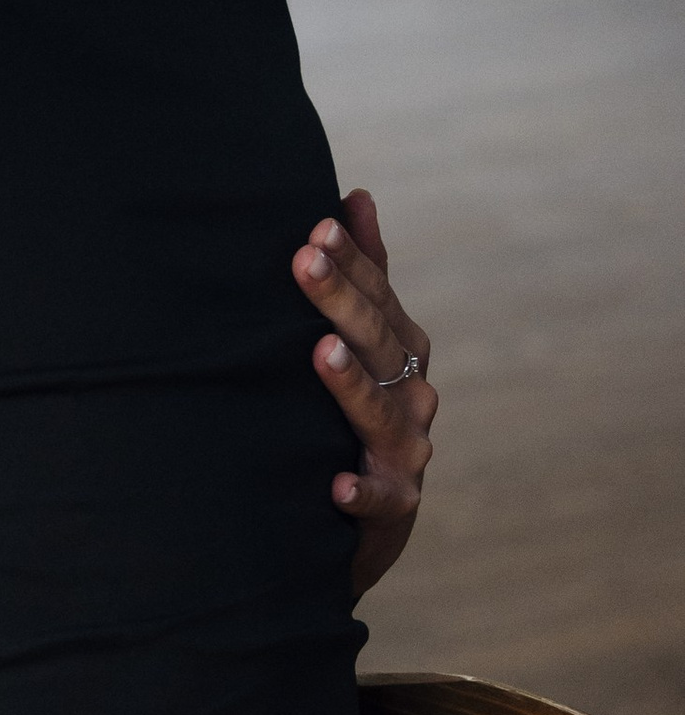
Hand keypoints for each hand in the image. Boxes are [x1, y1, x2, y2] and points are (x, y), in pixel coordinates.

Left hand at [295, 187, 434, 596]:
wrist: (372, 518)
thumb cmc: (358, 414)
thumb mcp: (366, 344)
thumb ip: (368, 275)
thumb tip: (354, 196)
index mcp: (403, 350)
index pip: (378, 297)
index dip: (351, 262)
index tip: (314, 227)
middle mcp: (412, 394)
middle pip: (378, 342)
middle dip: (341, 300)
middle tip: (302, 260)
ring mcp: (407, 450)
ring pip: (381, 413)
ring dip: (351, 385)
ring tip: (320, 353)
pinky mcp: (395, 505)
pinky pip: (379, 498)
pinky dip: (360, 491)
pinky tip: (335, 484)